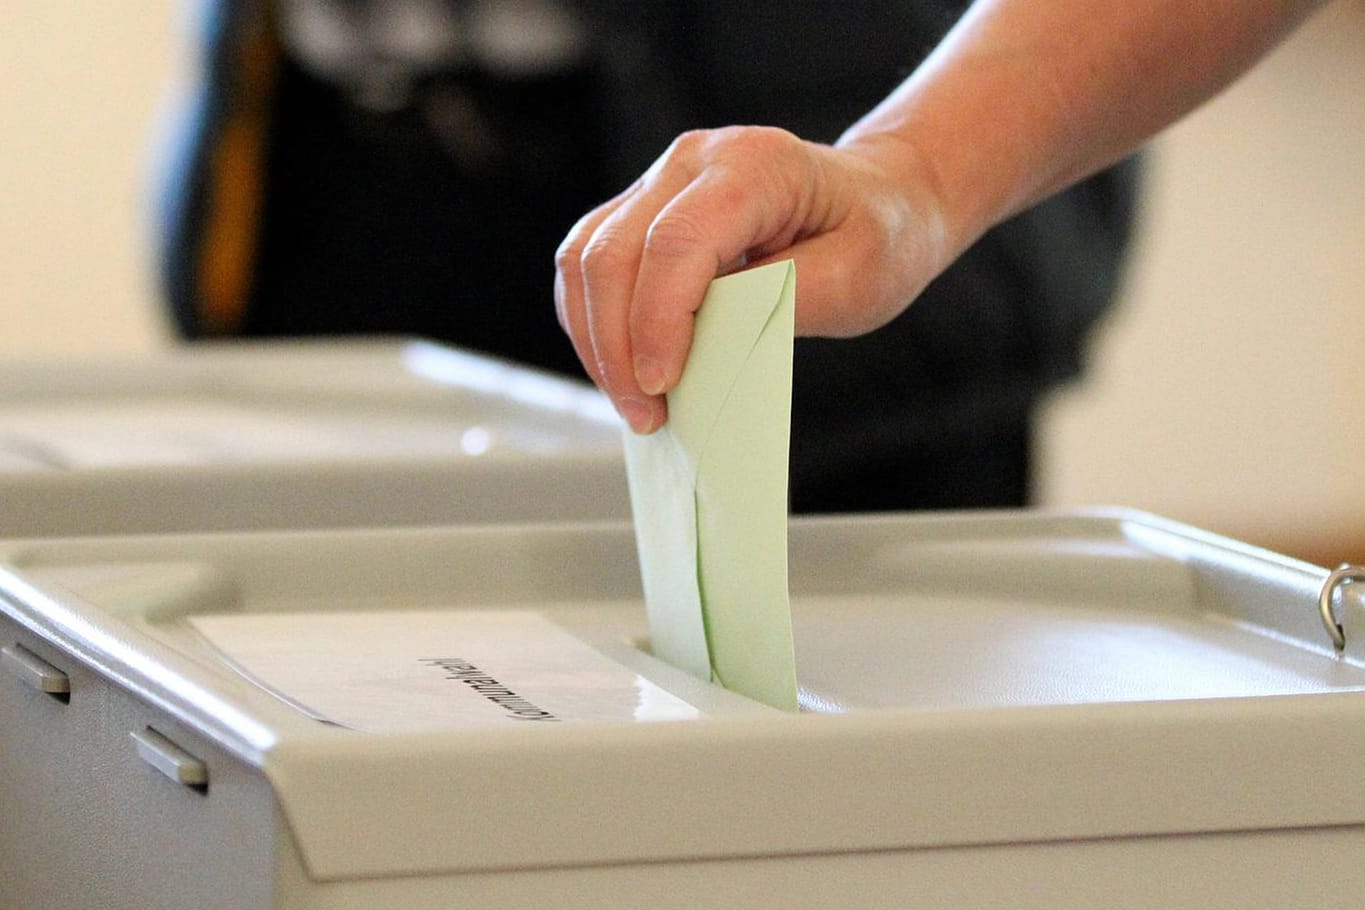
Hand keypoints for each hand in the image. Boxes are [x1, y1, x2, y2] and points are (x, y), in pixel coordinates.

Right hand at [554, 125, 951, 433]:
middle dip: (615, 345)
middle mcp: (693, 161)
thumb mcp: (858, 277)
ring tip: (634, 404)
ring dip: (596, 340)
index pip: (675, 243)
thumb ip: (784, 302)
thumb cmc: (878, 233)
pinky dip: (595, 323)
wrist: (881, 198)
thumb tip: (707, 343)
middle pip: (612, 252)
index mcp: (753, 165)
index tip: (663, 387)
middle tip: (645, 416)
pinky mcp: (644, 210)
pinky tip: (625, 369)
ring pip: (585, 258)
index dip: (658, 321)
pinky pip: (591, 264)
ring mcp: (660, 181)